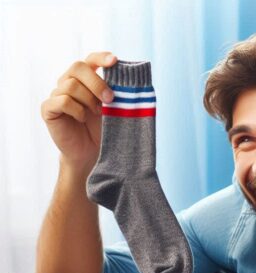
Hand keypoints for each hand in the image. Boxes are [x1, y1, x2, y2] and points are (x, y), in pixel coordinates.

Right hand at [41, 52, 116, 173]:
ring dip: (88, 100)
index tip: (114, 61)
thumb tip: (128, 82)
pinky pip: (62, 101)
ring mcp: (57, 95)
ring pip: (71, 85)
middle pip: (78, 67)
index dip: (101, 57)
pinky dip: (76, 110)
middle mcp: (69, 83)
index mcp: (86, 80)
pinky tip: (82, 119)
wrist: (90, 154)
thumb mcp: (112, 111)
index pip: (91, 60)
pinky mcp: (48, 108)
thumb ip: (115, 94)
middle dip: (97, 82)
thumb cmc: (103, 131)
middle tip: (110, 99)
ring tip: (95, 114)